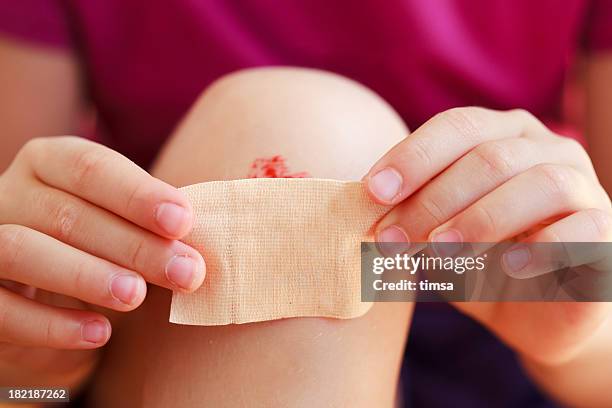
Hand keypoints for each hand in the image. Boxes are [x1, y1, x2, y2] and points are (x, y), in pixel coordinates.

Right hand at [0, 137, 204, 385]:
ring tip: (137, 296)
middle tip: (185, 271)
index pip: (90, 166)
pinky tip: (100, 333)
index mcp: (49, 163)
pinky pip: (2, 309)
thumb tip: (198, 247)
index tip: (183, 221)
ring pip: (22, 249)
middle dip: (133, 244)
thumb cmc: (98, 247)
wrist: (43, 296)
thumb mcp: (124, 226)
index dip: (138, 193)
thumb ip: (153, 227)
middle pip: (67, 213)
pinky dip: (51, 324)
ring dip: (86, 275)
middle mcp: (11, 193)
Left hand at [365, 107, 611, 364]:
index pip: (456, 127)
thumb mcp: (434, 234)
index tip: (371, 192)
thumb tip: (357, 206)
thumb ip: (406, 214)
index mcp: (502, 136)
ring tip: (439, 252)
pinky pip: (581, 229)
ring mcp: (583, 186)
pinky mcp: (607, 231)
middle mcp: (545, 149)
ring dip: (480, 219)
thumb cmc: (479, 261)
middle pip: (488, 157)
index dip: (411, 156)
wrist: (539, 310)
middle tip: (392, 240)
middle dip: (432, 200)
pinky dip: (541, 247)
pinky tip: (506, 267)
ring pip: (538, 183)